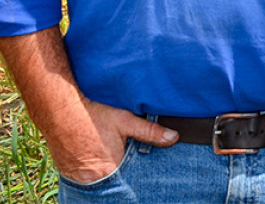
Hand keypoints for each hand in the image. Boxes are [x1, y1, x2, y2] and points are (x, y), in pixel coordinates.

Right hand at [53, 98, 177, 183]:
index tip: (139, 177)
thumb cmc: (93, 117)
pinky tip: (96, 163)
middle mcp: (91, 180)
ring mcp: (76, 178)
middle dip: (120, 179)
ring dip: (105, 177)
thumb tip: (173, 138)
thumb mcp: (126, 121)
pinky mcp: (66, 173)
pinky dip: (91, 174)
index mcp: (109, 171)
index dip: (134, 179)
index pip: (127, 184)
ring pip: (97, 183)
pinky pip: (82, 180)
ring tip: (110, 164)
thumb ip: (150, 132)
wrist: (59, 112)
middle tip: (123, 165)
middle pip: (112, 185)